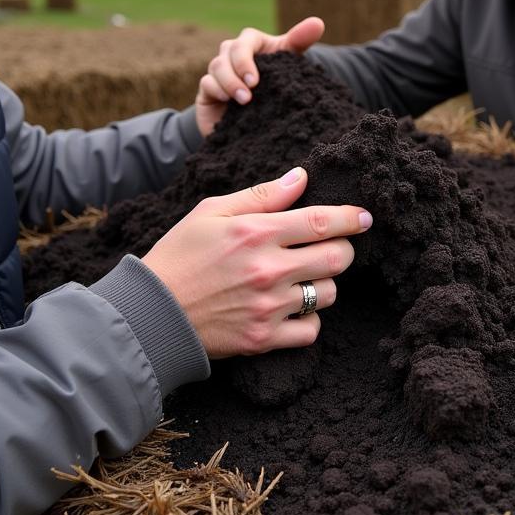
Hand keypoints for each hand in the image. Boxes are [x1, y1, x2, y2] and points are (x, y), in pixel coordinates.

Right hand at [142, 166, 370, 356]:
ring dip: (323, 284)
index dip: (351, 218)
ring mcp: (268, 306)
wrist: (150, 314)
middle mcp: (268, 269)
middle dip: (343, 250)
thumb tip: (301, 177)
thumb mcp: (211, 212)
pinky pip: (311, 329)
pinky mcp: (264, 337)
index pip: (322, 221)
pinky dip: (309, 319)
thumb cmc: (179, 256)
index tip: (364, 218)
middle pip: (337, 258)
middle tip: (332, 249)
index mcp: (256, 232)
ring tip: (302, 279)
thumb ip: (261, 195)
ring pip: (327, 293)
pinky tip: (294, 309)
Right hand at [194, 16, 325, 135]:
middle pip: (228, 49)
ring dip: (229, 82)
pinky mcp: (209, 90)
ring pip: (216, 66)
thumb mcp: (288, 62)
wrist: (262, 116)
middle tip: (252, 88)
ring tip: (244, 100)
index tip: (256, 79)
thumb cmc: (276, 83)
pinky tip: (228, 101)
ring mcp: (219, 71)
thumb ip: (300, 42)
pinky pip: (207, 83)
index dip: (247, 56)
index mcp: (252, 45)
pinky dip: (216, 89)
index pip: (245, 40)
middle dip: (239, 68)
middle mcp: (233, 55)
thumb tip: (318, 23)